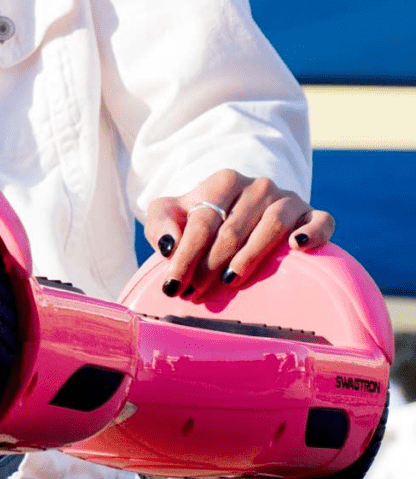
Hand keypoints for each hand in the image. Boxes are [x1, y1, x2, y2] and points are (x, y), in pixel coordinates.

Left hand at [144, 169, 334, 301]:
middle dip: (209, 266)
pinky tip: (298, 247)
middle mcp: (258, 185)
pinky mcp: (311, 214)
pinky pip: (321, 220)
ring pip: (272, 225)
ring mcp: (288, 198)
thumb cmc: (199, 217)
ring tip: (229, 281)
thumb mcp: (170, 214)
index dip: (185, 257)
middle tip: (194, 293)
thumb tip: (169, 246)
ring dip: (249, 257)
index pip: (203, 222)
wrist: (236, 210)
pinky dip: (314, 232)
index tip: (172, 287)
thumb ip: (161, 224)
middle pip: (233, 229)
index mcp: (224, 181)